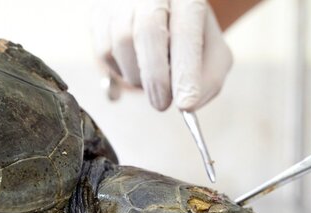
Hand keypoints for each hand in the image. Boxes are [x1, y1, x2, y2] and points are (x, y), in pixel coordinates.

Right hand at [91, 0, 232, 110]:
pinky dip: (120, 70)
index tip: (186, 104)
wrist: (158, 10)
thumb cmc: (188, 35)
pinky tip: (136, 64)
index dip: (185, 70)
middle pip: (148, 30)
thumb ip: (210, 78)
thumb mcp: (211, 50)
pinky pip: (104, 51)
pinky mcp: (98, 13)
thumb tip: (189, 105)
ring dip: (138, 76)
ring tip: (153, 78)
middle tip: (162, 104)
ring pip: (122, 44)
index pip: (186, 31)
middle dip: (156, 76)